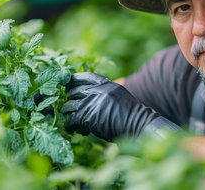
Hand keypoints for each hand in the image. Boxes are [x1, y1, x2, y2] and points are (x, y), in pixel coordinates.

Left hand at [61, 72, 180, 140]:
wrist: (137, 124)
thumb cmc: (130, 114)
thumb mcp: (119, 95)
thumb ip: (105, 92)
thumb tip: (88, 96)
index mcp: (106, 84)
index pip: (85, 77)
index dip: (74, 80)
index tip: (67, 84)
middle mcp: (98, 91)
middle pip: (74, 91)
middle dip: (69, 98)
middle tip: (67, 105)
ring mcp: (91, 103)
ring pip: (70, 105)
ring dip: (67, 112)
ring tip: (68, 117)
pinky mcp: (87, 117)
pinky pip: (71, 119)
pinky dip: (69, 125)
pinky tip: (71, 128)